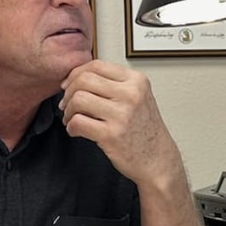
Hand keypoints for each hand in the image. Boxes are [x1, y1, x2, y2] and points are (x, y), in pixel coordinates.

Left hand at [59, 60, 182, 189]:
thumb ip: (114, 84)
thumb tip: (77, 77)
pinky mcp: (111, 135)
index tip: (69, 85)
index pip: (96, 65)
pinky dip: (71, 127)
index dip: (76, 74)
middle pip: (84, 79)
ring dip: (69, 110)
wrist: (158, 160)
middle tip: (67, 104)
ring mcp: (122, 114)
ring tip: (72, 119)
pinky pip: (78, 122)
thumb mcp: (138, 98)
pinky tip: (76, 131)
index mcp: (136, 81)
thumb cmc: (145, 131)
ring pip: (78, 99)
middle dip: (69, 92)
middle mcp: (131, 94)